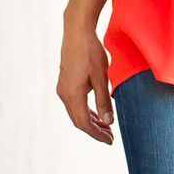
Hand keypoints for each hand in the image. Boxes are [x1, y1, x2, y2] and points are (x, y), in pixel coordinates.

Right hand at [57, 21, 115, 143]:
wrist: (77, 32)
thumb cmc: (91, 52)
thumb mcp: (101, 77)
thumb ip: (104, 101)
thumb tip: (108, 122)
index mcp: (72, 95)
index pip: (84, 123)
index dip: (97, 134)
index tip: (110, 141)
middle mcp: (64, 94)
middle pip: (78, 120)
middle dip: (95, 130)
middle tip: (111, 137)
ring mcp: (62, 88)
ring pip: (76, 112)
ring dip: (91, 121)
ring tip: (106, 127)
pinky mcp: (65, 83)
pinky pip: (75, 103)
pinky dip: (86, 111)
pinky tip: (97, 113)